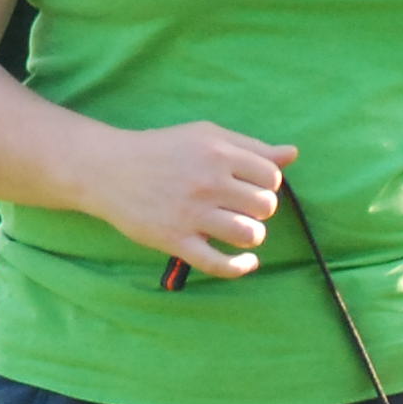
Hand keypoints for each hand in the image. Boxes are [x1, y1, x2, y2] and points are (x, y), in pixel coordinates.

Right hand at [83, 122, 294, 275]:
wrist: (109, 170)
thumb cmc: (163, 150)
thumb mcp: (205, 136)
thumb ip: (250, 146)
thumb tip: (293, 154)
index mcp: (217, 152)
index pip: (271, 177)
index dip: (268, 185)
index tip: (251, 188)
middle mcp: (207, 182)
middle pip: (265, 206)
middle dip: (261, 210)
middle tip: (243, 208)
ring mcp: (191, 214)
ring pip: (248, 235)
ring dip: (251, 236)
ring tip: (240, 230)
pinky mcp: (176, 241)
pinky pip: (219, 264)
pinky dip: (240, 267)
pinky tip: (245, 262)